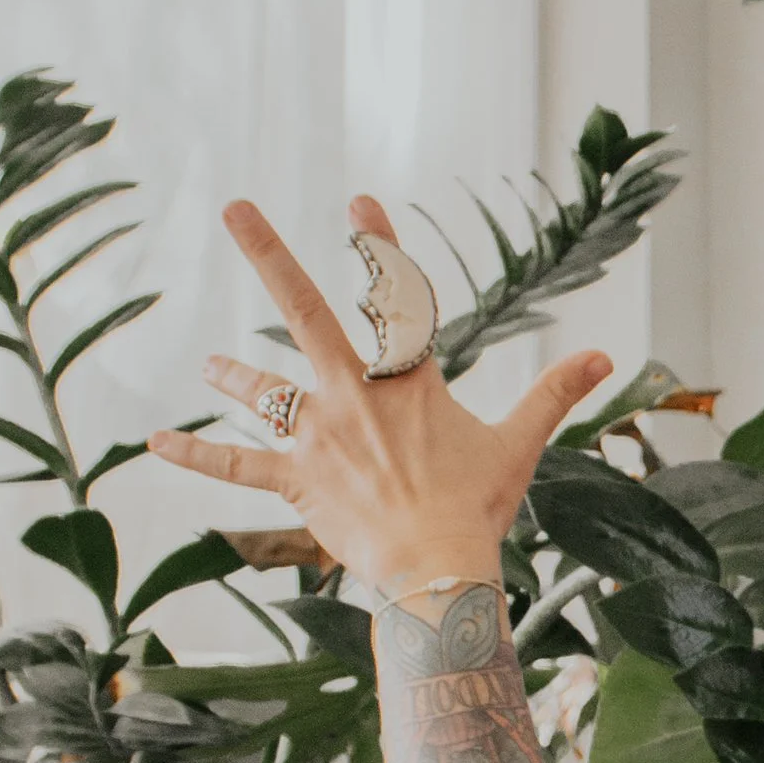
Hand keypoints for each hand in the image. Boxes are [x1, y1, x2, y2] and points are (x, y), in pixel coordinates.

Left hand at [148, 196, 609, 591]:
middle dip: (270, 254)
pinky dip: (196, 452)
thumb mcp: (520, 442)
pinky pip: (236, 464)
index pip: (396, 297)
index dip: (379, 242)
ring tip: (211, 362)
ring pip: (266, 390)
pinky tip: (157, 440)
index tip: (359, 195)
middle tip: (236, 207)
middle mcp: (355, 394)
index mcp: (410, 380)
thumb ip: (556, 391)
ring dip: (237, 373)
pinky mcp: (295, 479)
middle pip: (306, 310)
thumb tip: (606, 356)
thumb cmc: (478, 505)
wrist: (435, 568)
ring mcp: (318, 435)